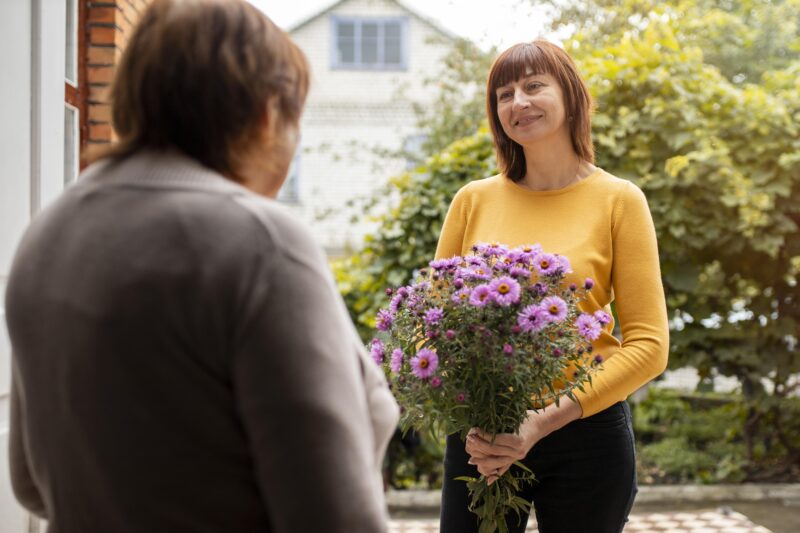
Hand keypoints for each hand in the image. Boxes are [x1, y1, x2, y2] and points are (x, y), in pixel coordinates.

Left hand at [465, 399, 581, 484]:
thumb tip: (481, 421)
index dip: (482, 436)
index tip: (473, 430)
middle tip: (468, 440)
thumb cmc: (526, 416)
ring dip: (483, 461)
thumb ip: (499, 421)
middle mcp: (518, 451)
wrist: (541, 425)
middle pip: (494, 451)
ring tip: (471, 459)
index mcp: (517, 440)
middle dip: (479, 446)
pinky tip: (486, 479)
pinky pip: (504, 468)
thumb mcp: (514, 416)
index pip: (495, 440)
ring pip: (497, 462)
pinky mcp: (517, 459)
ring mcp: (518, 457)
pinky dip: (495, 474)